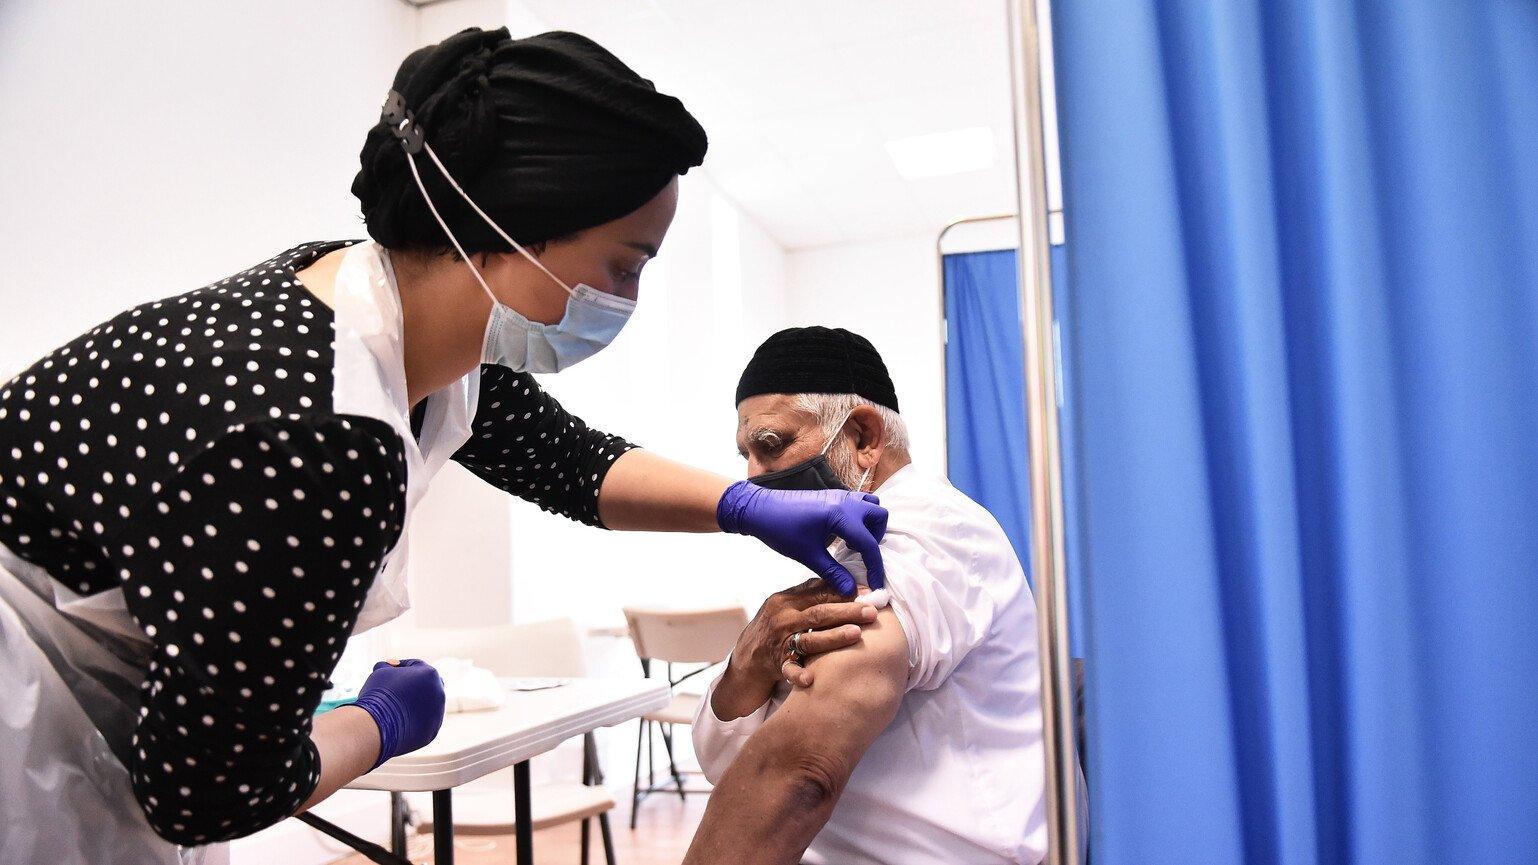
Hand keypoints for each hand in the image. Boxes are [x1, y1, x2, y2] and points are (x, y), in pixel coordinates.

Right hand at [351, 659, 445, 768]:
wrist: (377, 726)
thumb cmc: (378, 696)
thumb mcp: (380, 672)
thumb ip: (388, 668)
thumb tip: (388, 667)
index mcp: (430, 674)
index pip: (415, 666)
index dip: (399, 667)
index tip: (387, 671)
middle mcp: (439, 693)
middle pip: (426, 685)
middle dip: (412, 685)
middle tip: (395, 689)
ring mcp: (437, 714)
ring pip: (427, 706)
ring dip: (415, 705)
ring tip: (395, 708)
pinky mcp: (431, 731)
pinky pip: (423, 724)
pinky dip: (414, 722)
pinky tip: (398, 722)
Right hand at [713, 580, 878, 718]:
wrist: (742, 666)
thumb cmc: (770, 635)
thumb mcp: (784, 611)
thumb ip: (808, 598)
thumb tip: (844, 586)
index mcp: (785, 601)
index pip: (818, 592)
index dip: (845, 592)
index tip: (868, 593)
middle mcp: (781, 618)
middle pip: (818, 612)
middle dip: (847, 611)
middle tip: (871, 611)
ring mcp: (777, 642)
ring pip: (809, 638)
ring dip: (833, 637)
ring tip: (855, 634)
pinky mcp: (773, 664)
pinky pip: (788, 669)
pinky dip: (798, 673)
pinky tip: (811, 678)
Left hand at [716, 480, 888, 594]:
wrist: (759, 508)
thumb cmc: (781, 530)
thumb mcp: (808, 555)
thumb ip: (833, 573)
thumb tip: (853, 591)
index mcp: (840, 515)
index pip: (869, 544)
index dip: (875, 566)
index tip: (876, 584)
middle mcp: (845, 501)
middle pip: (879, 517)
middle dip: (876, 539)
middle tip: (860, 556)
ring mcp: (839, 495)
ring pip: (871, 506)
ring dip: (870, 525)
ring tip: (853, 544)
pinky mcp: (833, 495)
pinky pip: (858, 502)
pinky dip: (859, 517)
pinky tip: (843, 534)